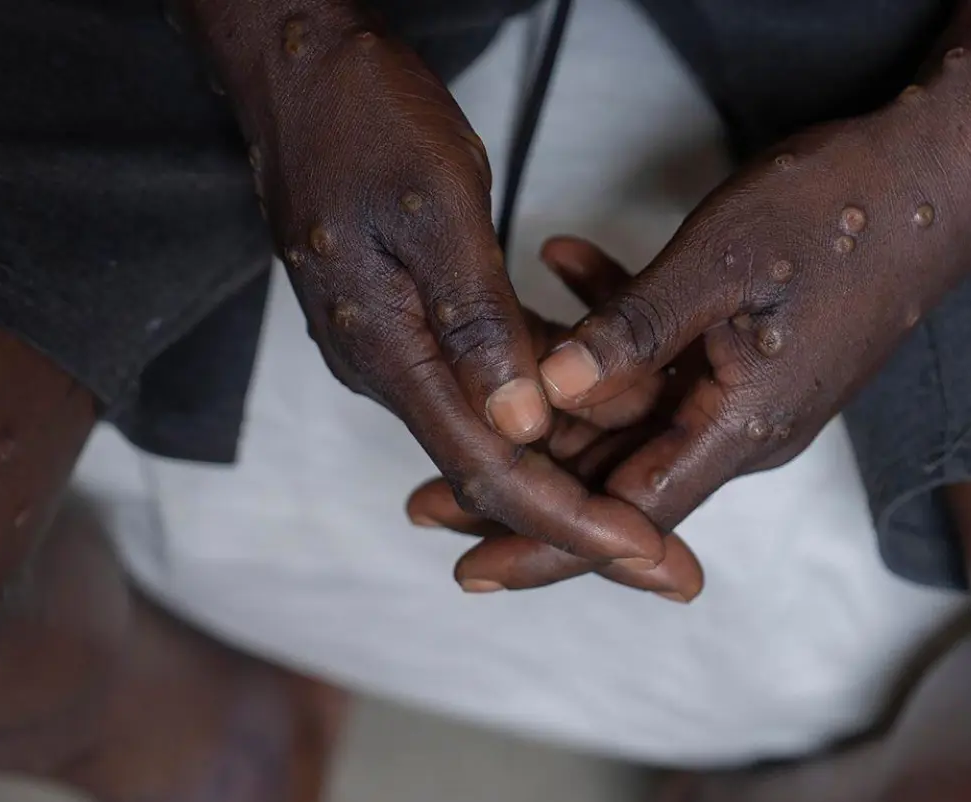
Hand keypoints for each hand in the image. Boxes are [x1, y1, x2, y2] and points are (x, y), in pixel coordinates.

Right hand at [199, 3, 663, 565]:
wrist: (297, 70)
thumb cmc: (361, 120)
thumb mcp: (436, 210)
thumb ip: (479, 321)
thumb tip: (524, 424)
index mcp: (387, 355)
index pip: (491, 472)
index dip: (575, 524)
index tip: (649, 555)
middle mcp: (387, 369)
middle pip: (498, 473)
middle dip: (589, 519)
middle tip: (672, 563)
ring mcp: (398, 346)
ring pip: (499, 429)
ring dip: (578, 460)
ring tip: (660, 495)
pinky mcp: (414, 318)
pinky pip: (490, 377)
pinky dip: (550, 395)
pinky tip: (608, 400)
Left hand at [451, 100, 970, 589]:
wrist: (941, 172)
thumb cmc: (843, 212)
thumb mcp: (719, 264)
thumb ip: (632, 332)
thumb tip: (551, 391)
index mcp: (743, 426)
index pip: (627, 516)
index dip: (545, 547)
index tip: (472, 570)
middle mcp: (746, 427)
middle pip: (618, 476)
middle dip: (524, 480)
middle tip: (427, 494)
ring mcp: (750, 389)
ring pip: (633, 414)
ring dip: (557, 395)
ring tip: (477, 382)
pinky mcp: (752, 351)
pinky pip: (667, 358)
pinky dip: (616, 322)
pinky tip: (565, 263)